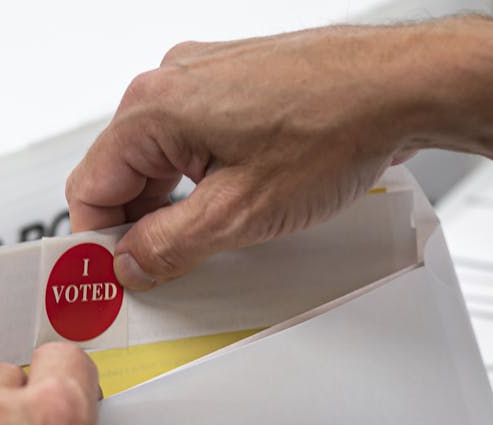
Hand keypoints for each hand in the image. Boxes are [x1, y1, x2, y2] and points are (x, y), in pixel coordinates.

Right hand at [66, 18, 484, 289]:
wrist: (403, 88)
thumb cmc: (336, 127)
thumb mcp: (239, 214)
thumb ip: (168, 246)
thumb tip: (131, 263)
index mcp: (153, 107)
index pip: (89, 187)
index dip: (98, 244)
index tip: (113, 279)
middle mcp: (171, 81)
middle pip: (124, 172)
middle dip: (141, 225)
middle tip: (166, 270)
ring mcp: (205, 77)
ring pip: (163, 158)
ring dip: (177, 204)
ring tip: (218, 236)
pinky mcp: (237, 82)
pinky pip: (198, 139)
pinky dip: (207, 177)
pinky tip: (240, 202)